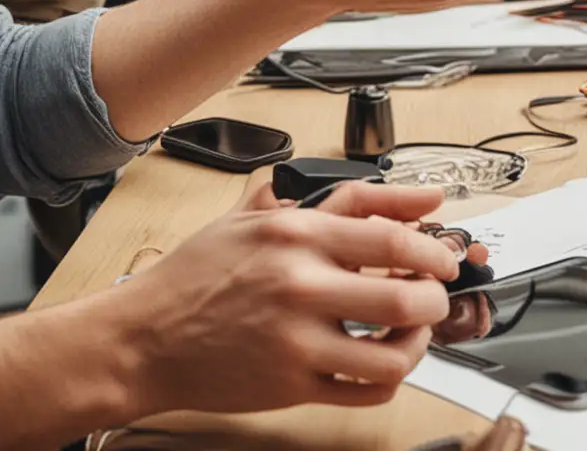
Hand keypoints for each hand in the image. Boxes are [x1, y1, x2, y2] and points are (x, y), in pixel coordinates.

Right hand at [117, 181, 459, 414]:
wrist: (142, 338)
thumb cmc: (196, 275)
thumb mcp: (258, 215)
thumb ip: (336, 199)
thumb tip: (408, 194)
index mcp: (297, 233)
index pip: (391, 237)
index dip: (432, 247)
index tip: (444, 254)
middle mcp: (302, 286)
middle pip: (404, 296)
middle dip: (436, 297)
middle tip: (437, 293)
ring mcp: (297, 342)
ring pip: (391, 354)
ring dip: (418, 343)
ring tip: (414, 330)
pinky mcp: (290, 386)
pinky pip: (363, 391)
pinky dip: (388, 379)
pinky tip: (384, 361)